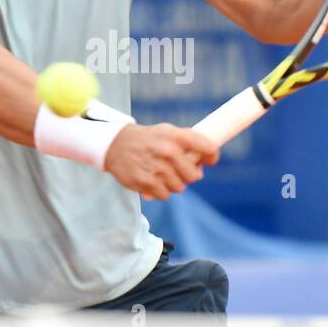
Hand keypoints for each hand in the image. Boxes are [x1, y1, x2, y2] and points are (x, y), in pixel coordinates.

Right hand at [103, 124, 219, 200]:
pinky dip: (161, 191)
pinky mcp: (145, 182)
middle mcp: (168, 151)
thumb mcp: (168, 131)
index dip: (211, 157)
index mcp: (176, 136)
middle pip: (194, 176)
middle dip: (189, 175)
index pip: (208, 148)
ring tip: (162, 173)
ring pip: (180, 187)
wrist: (115, 144)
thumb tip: (205, 161)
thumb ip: (188, 142)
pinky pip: (165, 195)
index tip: (209, 160)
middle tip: (179, 170)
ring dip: (173, 183)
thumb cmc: (148, 139)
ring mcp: (157, 168)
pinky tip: (153, 180)